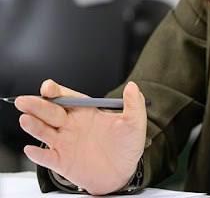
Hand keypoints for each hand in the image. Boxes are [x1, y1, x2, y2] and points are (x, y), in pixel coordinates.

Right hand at [15, 79, 146, 195]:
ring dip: (34, 126)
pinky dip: (38, 155)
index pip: (68, 97)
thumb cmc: (128, 145)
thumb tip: (132, 86)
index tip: (48, 87)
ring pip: (44, 131)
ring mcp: (66, 143)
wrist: (124, 173)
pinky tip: (30, 149)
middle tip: (24, 101)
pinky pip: (46, 158)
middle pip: (50, 112)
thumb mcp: (135, 122)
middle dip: (37, 105)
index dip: (56, 91)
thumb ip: (134, 103)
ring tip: (25, 119)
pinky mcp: (63, 162)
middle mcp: (73, 125)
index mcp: (87, 111)